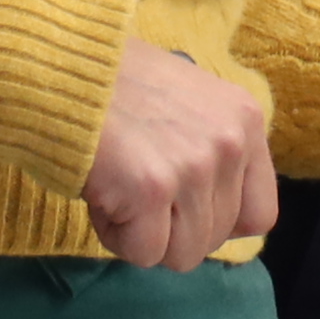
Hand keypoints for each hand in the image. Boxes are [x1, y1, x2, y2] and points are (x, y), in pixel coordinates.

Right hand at [81, 39, 279, 269]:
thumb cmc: (115, 83)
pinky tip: (103, 195)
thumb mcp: (189, 100)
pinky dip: (116, 236)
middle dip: (172, 228)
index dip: (217, 223)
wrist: (60, 64)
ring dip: (144, 234)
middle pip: (216, 238)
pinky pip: (145, 253)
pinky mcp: (151, 188)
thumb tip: (216, 212)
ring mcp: (194, 167)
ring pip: (183, 254)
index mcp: (245, 120)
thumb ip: (213, 148)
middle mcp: (230, 144)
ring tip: (119, 188)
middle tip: (135, 187)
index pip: (259, 215)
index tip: (182, 210)